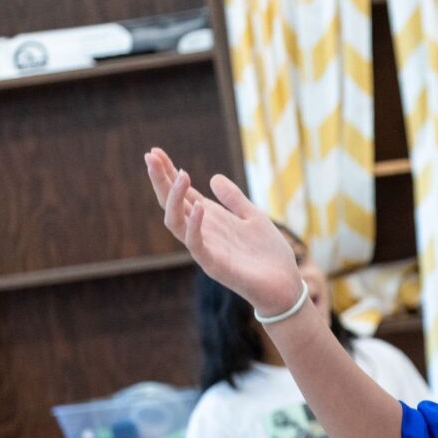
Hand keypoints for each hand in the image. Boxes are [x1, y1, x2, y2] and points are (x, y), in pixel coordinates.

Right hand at [143, 148, 302, 314]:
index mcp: (212, 220)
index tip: (156, 152)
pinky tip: (199, 206)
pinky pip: (196, 244)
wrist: (285, 285)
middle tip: (151, 156)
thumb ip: (234, 200)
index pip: (183, 194)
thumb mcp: (254, 217)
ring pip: (176, 222)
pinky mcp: (214, 265)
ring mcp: (205, 248)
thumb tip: (214, 178)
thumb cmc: (269, 255)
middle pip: (172, 204)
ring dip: (174, 198)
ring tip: (180, 174)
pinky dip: (194, 225)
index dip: (169, 173)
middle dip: (160, 181)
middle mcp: (203, 232)